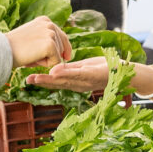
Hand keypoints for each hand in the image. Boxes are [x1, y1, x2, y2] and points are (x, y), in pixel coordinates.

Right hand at [3, 16, 74, 69]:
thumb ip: (44, 38)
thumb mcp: (31, 36)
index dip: (64, 48)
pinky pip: (56, 62)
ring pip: (58, 55)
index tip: (67, 56)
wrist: (3, 50)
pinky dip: (45, 65)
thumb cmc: (14, 47)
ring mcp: (50, 34)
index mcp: (45, 20)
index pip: (61, 36)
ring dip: (46, 60)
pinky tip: (33, 59)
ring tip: (30, 55)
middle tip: (32, 55)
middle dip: (50, 55)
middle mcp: (49, 24)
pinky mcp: (50, 45)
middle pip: (62, 46)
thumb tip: (62, 52)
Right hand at [27, 58, 145, 96]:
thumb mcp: (85, 67)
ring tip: (36, 77)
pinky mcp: (94, 74)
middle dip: (42, 81)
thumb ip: (72, 69)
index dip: (43, 81)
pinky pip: (78, 73)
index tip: (28, 78)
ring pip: (65, 80)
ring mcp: (86, 80)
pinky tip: (55, 71)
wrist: (126, 72)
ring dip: (50, 79)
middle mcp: (79, 83)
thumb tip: (57, 69)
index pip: (57, 81)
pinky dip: (66, 72)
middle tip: (26, 79)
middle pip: (58, 82)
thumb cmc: (105, 69)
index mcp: (76, 81)